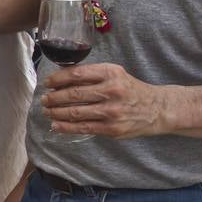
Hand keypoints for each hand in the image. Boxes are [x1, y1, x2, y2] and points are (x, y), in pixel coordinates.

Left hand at [42, 62, 164, 138]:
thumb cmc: (130, 89)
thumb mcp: (115, 73)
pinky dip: (66, 127)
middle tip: (44, 99)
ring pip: (75, 112)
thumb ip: (91, 73)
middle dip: (53, 98)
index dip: (57, 79)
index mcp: (110, 73)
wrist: (157, 108)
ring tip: (47, 111)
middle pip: (73, 94)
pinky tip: (56, 125)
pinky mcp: (112, 128)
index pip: (77, 74)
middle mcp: (112, 90)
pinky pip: (83, 128)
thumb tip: (60, 75)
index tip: (47, 83)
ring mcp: (112, 111)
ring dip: (56, 113)